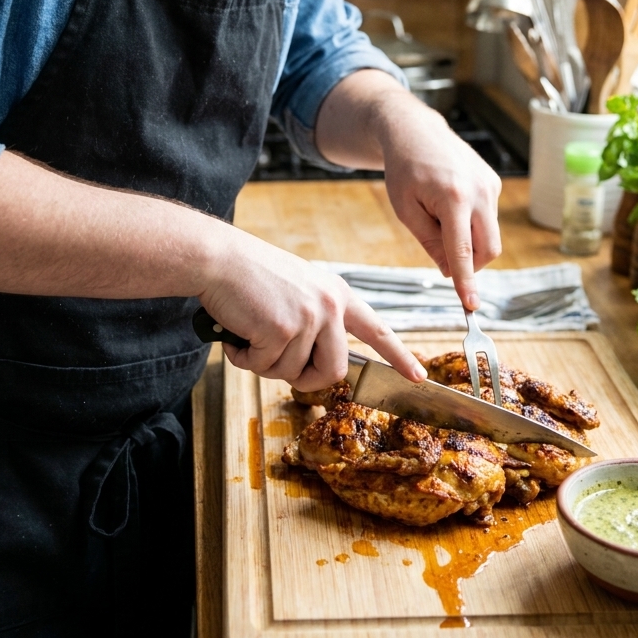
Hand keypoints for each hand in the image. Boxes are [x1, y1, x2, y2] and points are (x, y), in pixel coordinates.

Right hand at [197, 225, 426, 389]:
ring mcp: (309, 317)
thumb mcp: (299, 291)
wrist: (219, 258)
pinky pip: (265, 367)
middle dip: (303, 378)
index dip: (398, 355)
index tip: (418, 375)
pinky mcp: (283, 329)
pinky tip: (236, 333)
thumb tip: (314, 365)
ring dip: (264, 363)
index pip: (376, 329)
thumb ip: (316, 322)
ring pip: (292, 372)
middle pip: (333, 370)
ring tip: (249, 333)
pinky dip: (244, 358)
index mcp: (337, 295)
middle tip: (274, 362)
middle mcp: (330, 305)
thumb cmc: (250, 276)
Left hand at [374, 92, 501, 310]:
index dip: (467, 281)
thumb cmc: (404, 170)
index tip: (471, 306)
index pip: (463, 250)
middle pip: (488, 249)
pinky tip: (450, 204)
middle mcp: (479, 191)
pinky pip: (487, 218)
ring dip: (468, 242)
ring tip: (439, 217)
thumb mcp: (406, 209)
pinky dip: (471, 225)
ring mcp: (490, 185)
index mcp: (453, 197)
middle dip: (470, 264)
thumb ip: (430, 242)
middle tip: (442, 255)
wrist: (416, 131)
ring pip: (490, 236)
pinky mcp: (494, 182)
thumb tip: (450, 271)